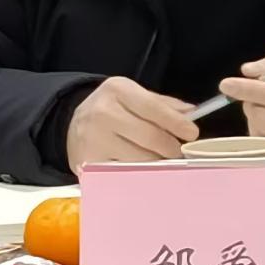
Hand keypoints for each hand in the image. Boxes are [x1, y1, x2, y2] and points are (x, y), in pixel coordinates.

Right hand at [66, 76, 198, 174]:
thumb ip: (162, 104)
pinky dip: (139, 174)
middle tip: (179, 152)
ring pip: (139, 159)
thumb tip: (191, 113)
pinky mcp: (89, 163)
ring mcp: (94, 140)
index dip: (176, 123)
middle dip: (170, 147)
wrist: (72, 123)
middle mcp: (103, 113)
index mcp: (118, 90)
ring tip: (161, 160)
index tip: (192, 133)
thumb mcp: (133, 95)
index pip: (154, 108)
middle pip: (149, 137)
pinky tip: (142, 169)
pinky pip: (124, 173)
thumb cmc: (111, 108)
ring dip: (157, 163)